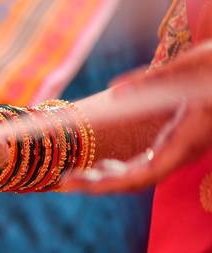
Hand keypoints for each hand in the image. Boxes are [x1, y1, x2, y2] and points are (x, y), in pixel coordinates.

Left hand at [65, 42, 211, 192]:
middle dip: (100, 184)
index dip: (111, 183)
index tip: (79, 184)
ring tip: (74, 176)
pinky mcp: (178, 143)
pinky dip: (122, 169)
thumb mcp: (189, 68)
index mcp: (187, 139)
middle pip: (138, 180)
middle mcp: (184, 151)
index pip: (145, 174)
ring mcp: (181, 149)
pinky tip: (102, 166)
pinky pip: (148, 164)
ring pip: (142, 175)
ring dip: (108, 178)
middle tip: (64, 181)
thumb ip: (151, 81)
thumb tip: (114, 89)